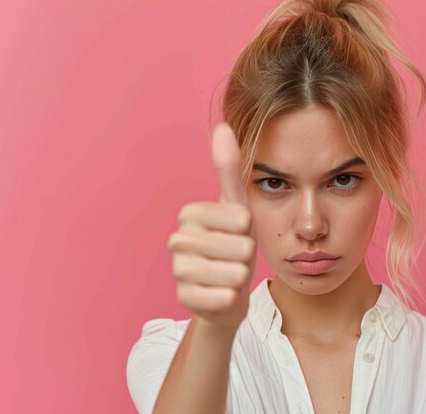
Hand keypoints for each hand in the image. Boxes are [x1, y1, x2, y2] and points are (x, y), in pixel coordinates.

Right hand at [166, 122, 256, 329]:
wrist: (225, 293)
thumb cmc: (233, 245)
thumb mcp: (237, 208)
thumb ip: (229, 169)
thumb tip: (222, 126)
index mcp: (190, 214)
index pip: (242, 220)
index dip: (249, 232)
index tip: (236, 235)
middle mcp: (177, 240)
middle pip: (241, 247)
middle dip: (246, 256)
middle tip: (233, 258)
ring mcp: (178, 271)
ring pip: (235, 273)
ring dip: (240, 277)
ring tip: (229, 274)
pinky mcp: (183, 299)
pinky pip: (224, 297)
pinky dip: (231, 298)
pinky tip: (221, 294)